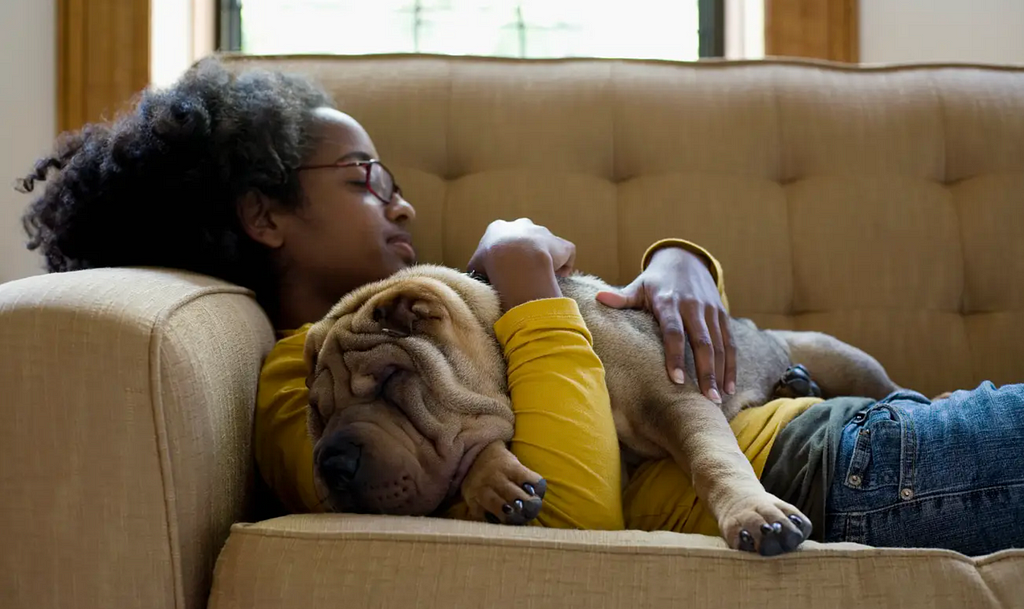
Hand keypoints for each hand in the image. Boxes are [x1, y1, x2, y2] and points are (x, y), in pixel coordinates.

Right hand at [467, 218, 575, 309]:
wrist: (516, 261)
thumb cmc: (491, 263)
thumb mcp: (475, 266)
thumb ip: (477, 268)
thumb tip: (476, 276)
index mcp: (498, 228)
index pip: (501, 237)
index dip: (503, 253)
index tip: (503, 268)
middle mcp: (522, 225)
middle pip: (525, 237)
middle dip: (525, 252)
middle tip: (522, 271)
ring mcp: (543, 233)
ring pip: (546, 246)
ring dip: (545, 260)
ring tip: (540, 278)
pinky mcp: (562, 244)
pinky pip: (566, 254)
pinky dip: (564, 265)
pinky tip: (559, 277)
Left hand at [596, 246, 735, 403]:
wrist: (686, 260)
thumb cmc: (656, 281)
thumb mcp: (639, 286)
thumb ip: (622, 297)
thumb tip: (599, 297)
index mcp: (670, 301)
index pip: (674, 332)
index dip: (676, 356)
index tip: (677, 380)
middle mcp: (694, 306)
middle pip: (702, 342)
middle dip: (706, 371)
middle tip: (707, 400)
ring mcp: (711, 312)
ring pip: (720, 345)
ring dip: (720, 373)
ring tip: (717, 399)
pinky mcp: (723, 315)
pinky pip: (730, 343)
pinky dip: (731, 365)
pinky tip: (728, 387)